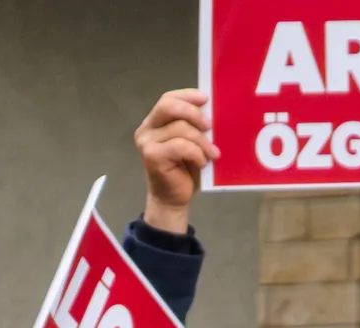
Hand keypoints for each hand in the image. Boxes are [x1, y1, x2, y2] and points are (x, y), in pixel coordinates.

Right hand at [137, 88, 214, 233]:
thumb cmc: (184, 171)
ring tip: (211, 154)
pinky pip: (180, 146)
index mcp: (155, 122)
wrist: (173, 200)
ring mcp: (147, 143)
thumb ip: (195, 126)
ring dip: (201, 141)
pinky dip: (196, 153)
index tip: (206, 99)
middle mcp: (147, 130)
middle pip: (168, 106)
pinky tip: (202, 163)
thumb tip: (213, 112)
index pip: (168, 99)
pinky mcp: (152, 156)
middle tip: (209, 126)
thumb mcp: (192, 143)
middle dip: (193, 113)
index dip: (187, 95)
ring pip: (180, 128)